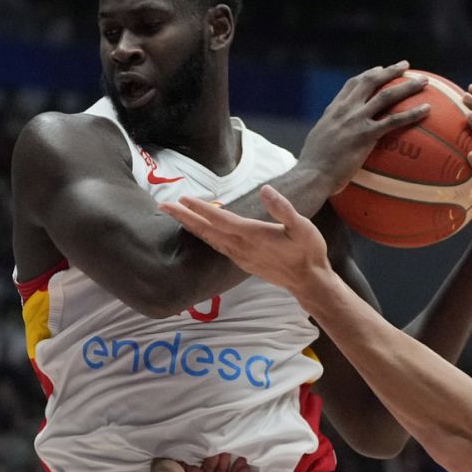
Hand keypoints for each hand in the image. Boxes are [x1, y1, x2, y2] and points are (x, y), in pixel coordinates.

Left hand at [160, 186, 334, 297]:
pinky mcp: (242, 262)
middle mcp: (241, 247)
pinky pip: (217, 247)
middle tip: (163, 206)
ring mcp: (240, 256)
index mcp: (253, 235)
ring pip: (209, 239)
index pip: (221, 219)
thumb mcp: (302, 227)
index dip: (201, 208)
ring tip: (175, 215)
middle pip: (207, 229)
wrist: (308, 280)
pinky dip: (204, 236)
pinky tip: (199, 231)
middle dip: (184, 217)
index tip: (183, 198)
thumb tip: (265, 190)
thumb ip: (283, 209)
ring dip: (191, 226)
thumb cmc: (308, 251)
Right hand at [298, 62, 432, 191]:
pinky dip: (413, 113)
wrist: (311, 175)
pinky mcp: (365, 135)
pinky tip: (427, 110)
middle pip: (370, 82)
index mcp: (333, 111)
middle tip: (405, 66)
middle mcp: (345, 110)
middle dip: (390, 71)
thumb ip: (330, 137)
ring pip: (386, 96)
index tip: (379, 70)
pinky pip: (394, 120)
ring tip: (424, 81)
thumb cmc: (313, 168)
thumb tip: (337, 144)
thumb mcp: (318, 144)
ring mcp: (356, 121)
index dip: (368, 75)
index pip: (352, 85)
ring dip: (407, 86)